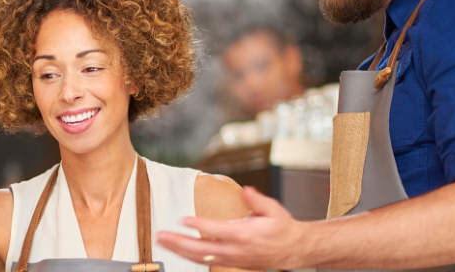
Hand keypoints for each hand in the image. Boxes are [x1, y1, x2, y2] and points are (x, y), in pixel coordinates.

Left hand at [156, 186, 310, 270]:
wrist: (293, 250)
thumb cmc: (281, 229)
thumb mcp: (274, 210)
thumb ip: (258, 201)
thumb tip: (247, 190)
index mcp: (245, 235)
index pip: (217, 230)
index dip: (199, 225)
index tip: (183, 219)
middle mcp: (236, 249)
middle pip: (202, 248)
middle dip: (179, 242)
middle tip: (161, 234)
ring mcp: (232, 259)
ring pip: (201, 257)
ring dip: (179, 250)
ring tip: (162, 241)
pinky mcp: (231, 263)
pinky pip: (206, 261)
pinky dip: (189, 256)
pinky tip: (177, 250)